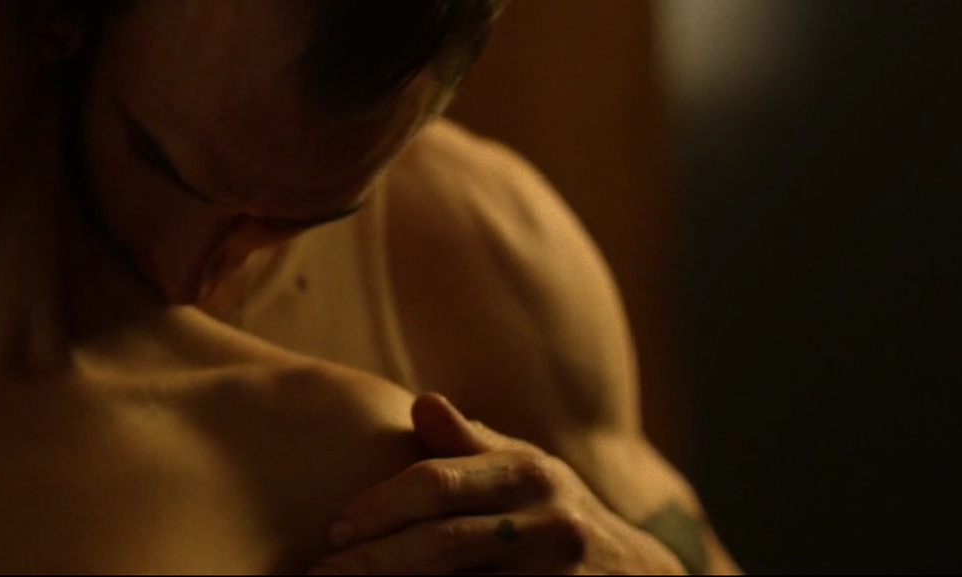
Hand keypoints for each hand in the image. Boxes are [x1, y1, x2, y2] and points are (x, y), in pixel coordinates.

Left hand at [310, 393, 686, 574]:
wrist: (640, 576)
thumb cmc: (556, 517)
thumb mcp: (524, 472)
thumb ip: (469, 445)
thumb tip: (420, 402)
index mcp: (528, 473)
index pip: (438, 483)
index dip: (380, 505)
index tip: (336, 529)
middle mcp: (548, 522)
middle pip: (443, 544)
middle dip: (374, 561)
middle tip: (321, 574)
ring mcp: (557, 574)